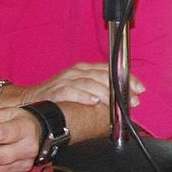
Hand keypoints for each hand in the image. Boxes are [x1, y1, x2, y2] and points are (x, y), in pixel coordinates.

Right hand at [12, 63, 143, 110]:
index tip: (140, 88)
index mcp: (84, 69)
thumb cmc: (58, 95)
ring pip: (90, 83)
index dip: (127, 78)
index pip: (110, 70)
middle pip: (103, 76)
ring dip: (106, 93)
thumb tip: (122, 100)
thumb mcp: (80, 87)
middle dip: (120, 87)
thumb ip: (99, 90)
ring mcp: (66, 80)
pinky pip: (71, 92)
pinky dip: (83, 96)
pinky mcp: (56, 91)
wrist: (30, 99)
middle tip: (133, 99)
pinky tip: (93, 102)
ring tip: (117, 101)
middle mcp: (76, 72)